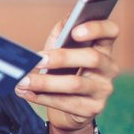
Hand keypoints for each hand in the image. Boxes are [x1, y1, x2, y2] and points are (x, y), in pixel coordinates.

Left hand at [15, 19, 119, 133]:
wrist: (70, 106)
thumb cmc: (65, 69)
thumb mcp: (62, 48)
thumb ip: (62, 33)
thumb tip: (63, 24)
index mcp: (103, 47)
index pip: (111, 31)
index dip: (96, 28)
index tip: (75, 31)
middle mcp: (109, 68)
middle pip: (92, 58)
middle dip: (62, 58)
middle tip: (37, 60)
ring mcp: (103, 89)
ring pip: (75, 84)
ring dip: (45, 82)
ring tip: (23, 80)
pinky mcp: (93, 109)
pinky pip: (65, 102)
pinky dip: (41, 97)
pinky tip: (25, 92)